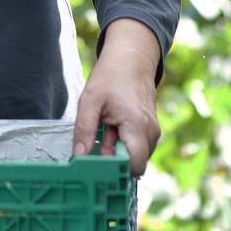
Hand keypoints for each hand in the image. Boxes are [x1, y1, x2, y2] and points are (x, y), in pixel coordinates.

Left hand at [73, 19, 161, 174]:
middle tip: (99, 139)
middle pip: (133, 164)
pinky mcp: (150, 130)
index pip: (135, 166)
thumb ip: (84, 131)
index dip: (115, 171)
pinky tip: (111, 128)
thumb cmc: (111, 76)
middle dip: (112, 159)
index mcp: (137, 125)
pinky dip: (121, 143)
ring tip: (105, 129)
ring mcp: (152, 131)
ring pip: (134, 156)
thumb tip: (78, 157)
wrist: (131, 59)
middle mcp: (150, 132)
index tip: (97, 164)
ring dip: (116, 151)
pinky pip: (136, 147)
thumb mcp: (89, 101)